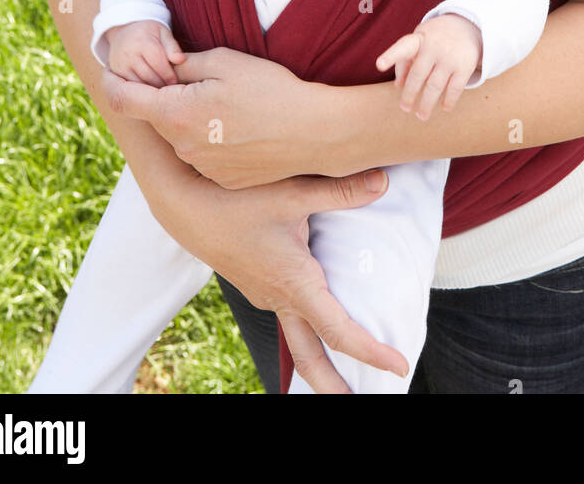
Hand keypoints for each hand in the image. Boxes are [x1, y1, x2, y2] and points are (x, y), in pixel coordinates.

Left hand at [101, 46, 320, 187]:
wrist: (314, 133)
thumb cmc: (271, 91)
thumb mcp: (224, 62)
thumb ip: (185, 65)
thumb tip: (167, 68)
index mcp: (176, 115)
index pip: (125, 101)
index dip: (114, 82)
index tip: (111, 71)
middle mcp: (182, 148)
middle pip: (158, 119)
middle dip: (166, 98)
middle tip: (196, 79)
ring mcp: (203, 168)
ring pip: (182, 137)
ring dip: (191, 120)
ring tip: (230, 104)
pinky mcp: (224, 180)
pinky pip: (205, 155)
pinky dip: (212, 140)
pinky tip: (242, 127)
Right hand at [107, 20, 185, 86]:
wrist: (124, 32)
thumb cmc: (149, 33)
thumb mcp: (163, 33)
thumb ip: (172, 46)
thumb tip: (181, 60)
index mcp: (142, 41)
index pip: (158, 62)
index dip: (168, 74)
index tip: (176, 82)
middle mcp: (128, 53)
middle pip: (148, 75)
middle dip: (162, 84)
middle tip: (172, 90)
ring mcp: (120, 64)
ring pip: (139, 83)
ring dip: (152, 89)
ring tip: (163, 93)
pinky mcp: (116, 72)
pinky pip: (130, 86)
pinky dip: (141, 91)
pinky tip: (150, 91)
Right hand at [156, 163, 407, 393]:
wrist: (184, 206)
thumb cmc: (235, 199)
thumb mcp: (293, 192)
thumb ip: (341, 191)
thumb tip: (383, 183)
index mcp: (294, 284)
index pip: (338, 331)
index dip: (371, 351)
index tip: (399, 364)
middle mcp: (279, 298)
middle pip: (309, 360)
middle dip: (334, 386)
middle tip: (361, 401)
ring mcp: (265, 295)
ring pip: (296, 338)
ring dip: (320, 360)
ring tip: (344, 369)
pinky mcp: (256, 284)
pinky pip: (286, 316)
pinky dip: (306, 330)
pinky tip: (315, 316)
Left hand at [376, 12, 482, 119]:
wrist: (466, 25)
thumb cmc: (434, 39)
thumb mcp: (418, 42)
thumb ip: (404, 61)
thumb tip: (397, 86)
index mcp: (418, 40)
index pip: (402, 48)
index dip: (390, 56)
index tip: (379, 65)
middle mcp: (433, 47)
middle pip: (418, 75)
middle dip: (409, 94)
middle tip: (404, 108)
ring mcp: (450, 56)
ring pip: (435, 86)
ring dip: (427, 103)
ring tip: (421, 116)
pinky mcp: (465, 66)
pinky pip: (454, 88)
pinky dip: (449, 100)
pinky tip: (444, 107)